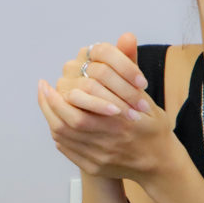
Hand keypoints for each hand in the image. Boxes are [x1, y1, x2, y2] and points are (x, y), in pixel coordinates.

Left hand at [37, 33, 173, 183]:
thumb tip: (125, 35)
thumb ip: (131, 67)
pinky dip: (58, 134)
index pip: (79, 111)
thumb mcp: (145, 96)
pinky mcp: (93, 167)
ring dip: (50, 117)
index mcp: (121, 122)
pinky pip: (67, 150)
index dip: (58, 98)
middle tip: (43, 90)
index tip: (48, 83)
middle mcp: (109, 141)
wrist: (160, 163)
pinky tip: (55, 120)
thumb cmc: (153, 126)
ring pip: (64, 137)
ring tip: (46, 101)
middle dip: (50, 106)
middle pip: (67, 124)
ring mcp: (99, 157)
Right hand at [57, 34, 148, 117]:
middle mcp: (72, 65)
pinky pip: (79, 101)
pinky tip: (115, 112)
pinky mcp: (60, 101)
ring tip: (133, 114)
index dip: (127, 67)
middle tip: (143, 105)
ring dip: (116, 101)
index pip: (106, 51)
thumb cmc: (118, 96)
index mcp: (88, 53)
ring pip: (91, 87)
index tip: (143, 84)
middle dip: (125, 90)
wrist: (106, 120)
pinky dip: (99, 107)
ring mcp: (64, 82)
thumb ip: (127, 57)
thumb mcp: (126, 78)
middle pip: (101, 71)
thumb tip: (129, 36)